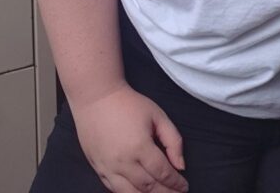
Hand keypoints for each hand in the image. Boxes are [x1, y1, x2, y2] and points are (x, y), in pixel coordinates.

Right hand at [71, 84, 188, 192]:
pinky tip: (138, 192)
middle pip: (149, 187)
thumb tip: (180, 165)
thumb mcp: (157, 115)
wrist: (95, 97)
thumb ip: (173, 140)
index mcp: (140, 146)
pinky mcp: (98, 168)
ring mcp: (108, 167)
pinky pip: (114, 189)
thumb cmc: (127, 104)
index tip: (184, 187)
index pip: (163, 173)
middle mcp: (123, 161)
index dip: (176, 183)